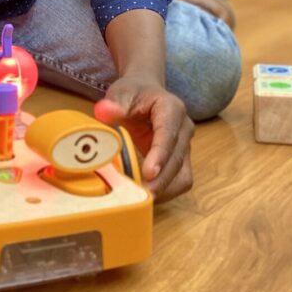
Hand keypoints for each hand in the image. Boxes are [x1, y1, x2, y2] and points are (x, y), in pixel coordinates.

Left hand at [94, 76, 193, 201]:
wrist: (146, 92)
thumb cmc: (134, 92)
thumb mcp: (121, 92)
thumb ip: (114, 103)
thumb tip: (106, 112)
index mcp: (172, 109)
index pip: (168, 134)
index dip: (160, 155)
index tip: (149, 173)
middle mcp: (184, 128)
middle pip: (178, 159)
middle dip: (162, 180)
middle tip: (142, 195)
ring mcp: (184, 146)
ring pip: (183, 174)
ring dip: (165, 189)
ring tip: (143, 199)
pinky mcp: (180, 160)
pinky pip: (178, 180)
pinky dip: (165, 190)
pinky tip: (146, 195)